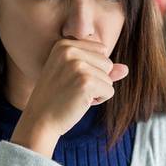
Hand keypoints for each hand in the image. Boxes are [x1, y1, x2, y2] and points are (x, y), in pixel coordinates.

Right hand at [11, 39, 127, 156]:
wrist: (39, 121)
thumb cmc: (57, 99)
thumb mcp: (75, 77)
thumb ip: (100, 69)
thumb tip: (125, 69)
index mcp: (64, 44)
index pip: (101, 50)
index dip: (93, 69)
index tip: (71, 79)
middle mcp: (70, 51)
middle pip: (107, 63)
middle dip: (97, 79)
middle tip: (72, 89)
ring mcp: (78, 66)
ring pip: (109, 77)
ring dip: (97, 91)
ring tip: (75, 96)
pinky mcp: (86, 82)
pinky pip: (110, 91)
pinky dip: (99, 100)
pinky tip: (80, 103)